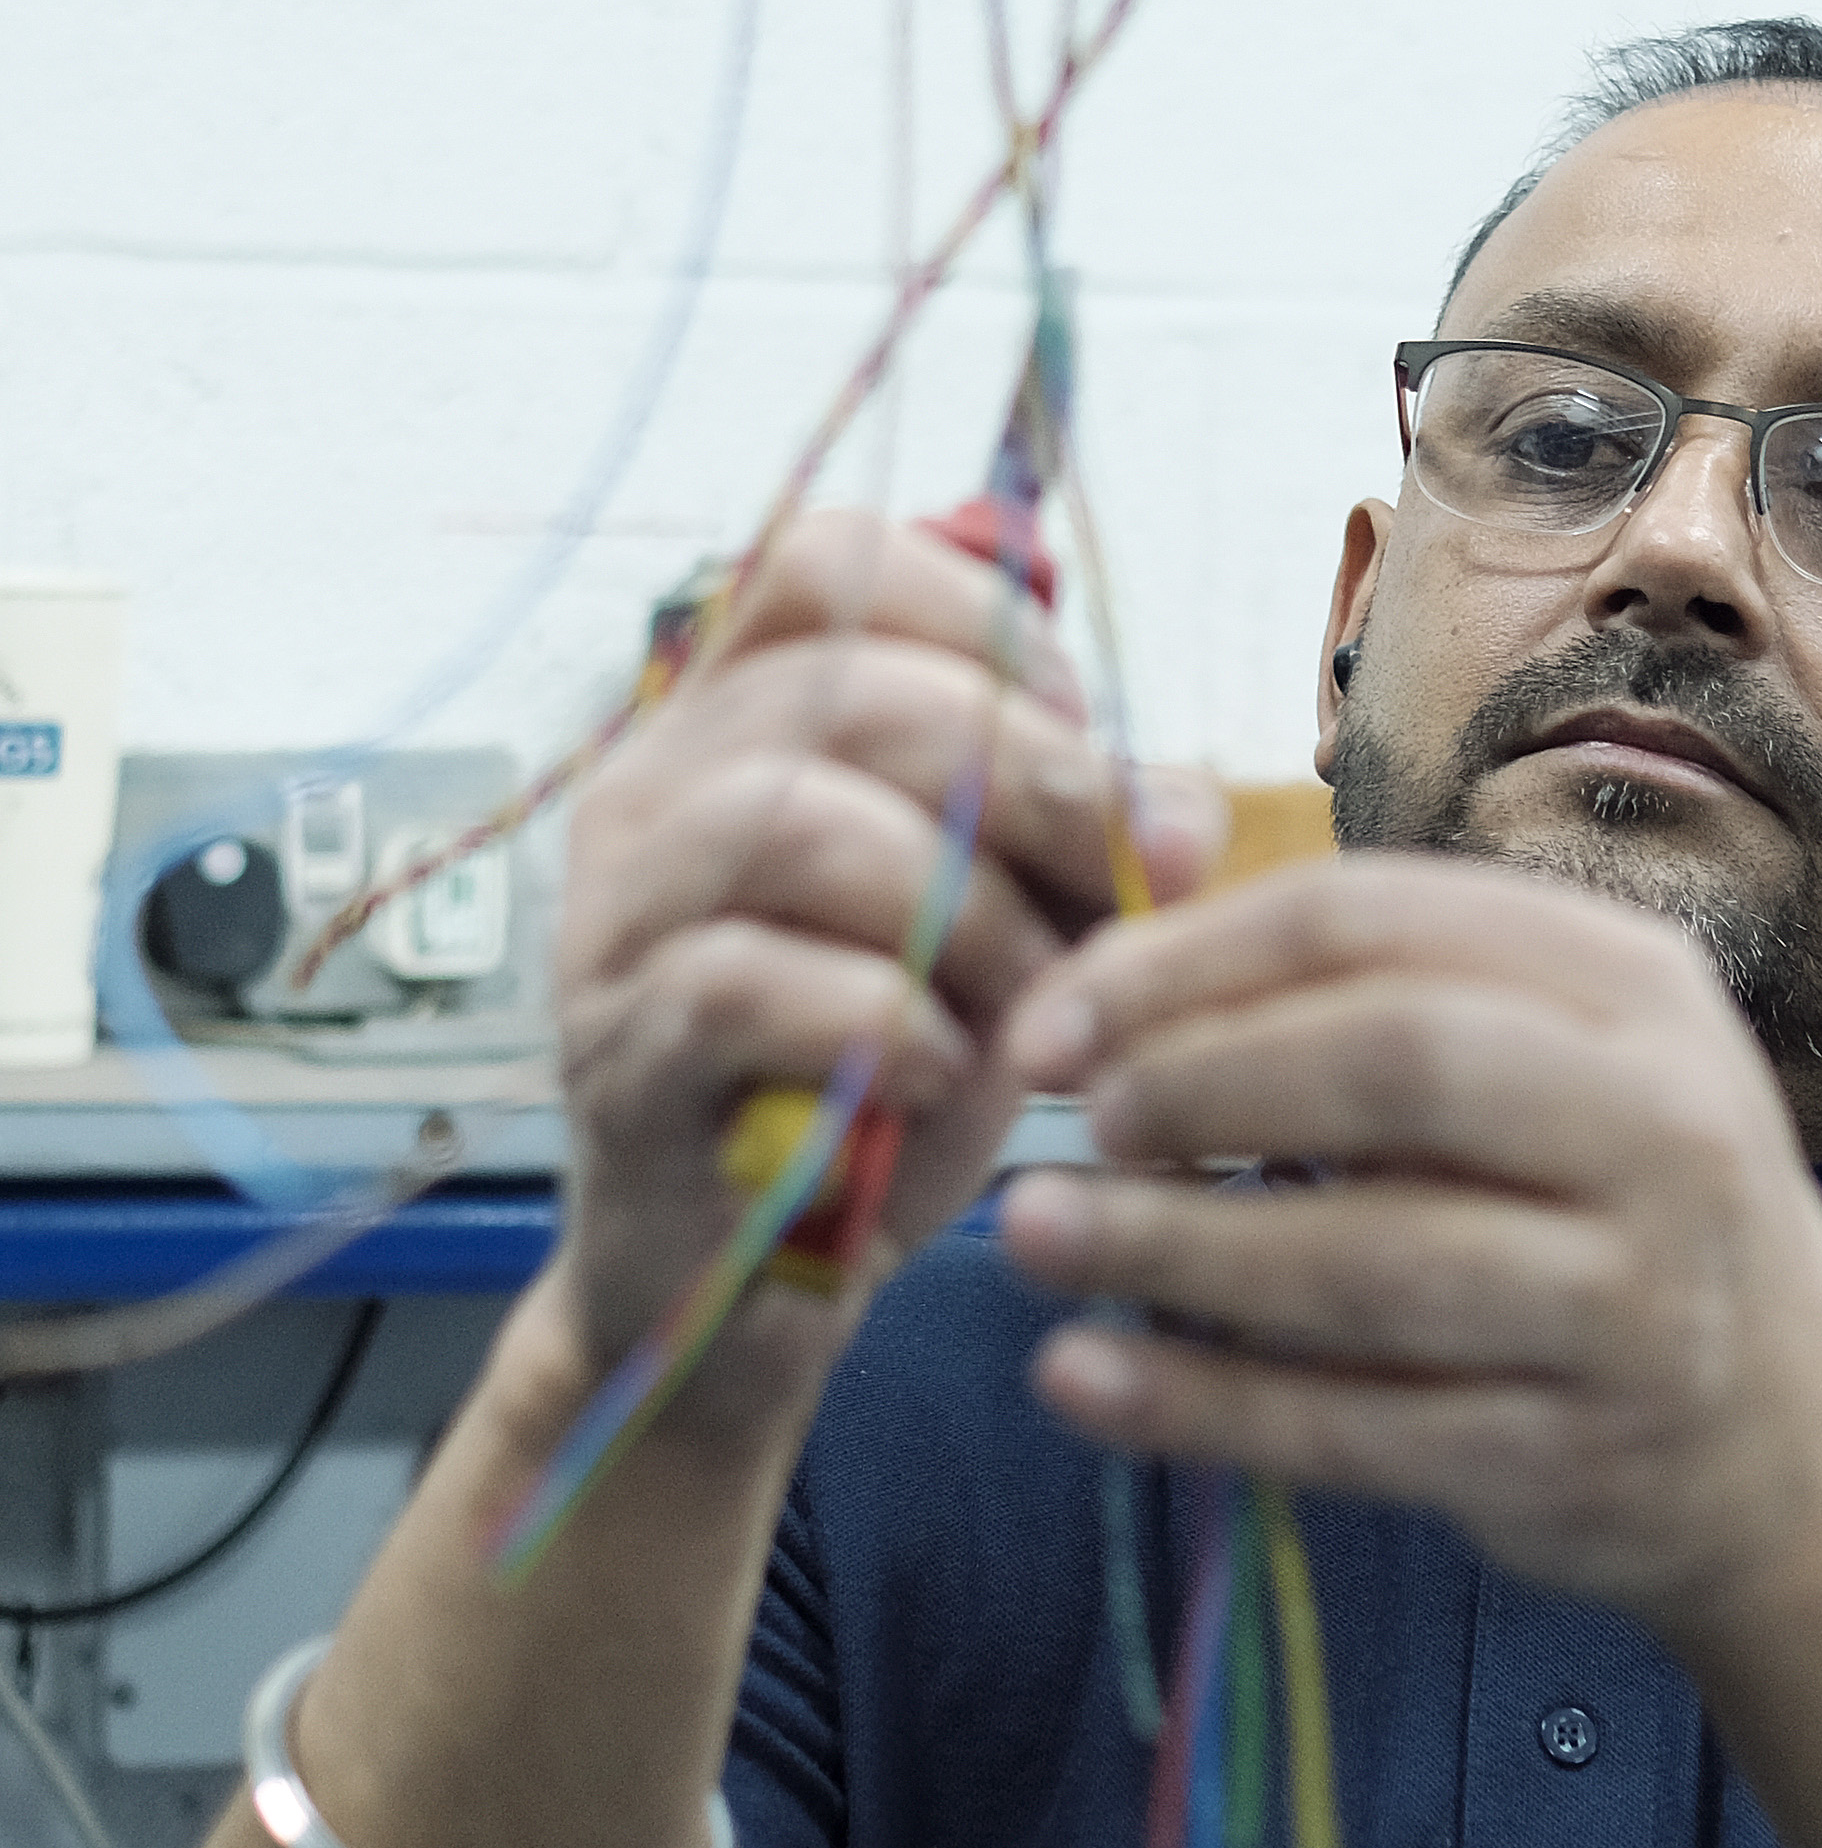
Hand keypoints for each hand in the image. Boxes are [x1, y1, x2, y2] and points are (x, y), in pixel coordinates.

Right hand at [553, 510, 1222, 1435]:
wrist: (755, 1286)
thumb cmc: (888, 1074)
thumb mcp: (1013, 924)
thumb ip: (1088, 837)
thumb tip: (1179, 813)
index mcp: (739, 718)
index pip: (832, 561)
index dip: (987, 625)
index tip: (1082, 736)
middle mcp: (655, 788)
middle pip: (846, 688)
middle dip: (1029, 783)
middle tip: (1111, 895)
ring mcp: (616, 918)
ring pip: (788, 822)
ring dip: (962, 910)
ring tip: (1028, 1005)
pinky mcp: (620, 1052)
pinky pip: (743, 983)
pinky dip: (880, 1020)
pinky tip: (944, 1073)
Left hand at [998, 854, 1821, 1635]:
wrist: (1793, 1451)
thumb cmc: (1612, 1212)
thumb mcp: (1557, 1061)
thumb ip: (1374, 1000)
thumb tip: (1108, 976)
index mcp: (1635, 986)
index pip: (1380, 922)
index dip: (1191, 958)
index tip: (1055, 1011)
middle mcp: (1664, 1125)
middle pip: (1395, 1061)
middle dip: (1200, 1079)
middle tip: (1073, 1118)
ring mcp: (1636, 1301)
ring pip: (1372, 1259)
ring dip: (1175, 1246)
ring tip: (1031, 1237)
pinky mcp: (1579, 1454)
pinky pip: (1359, 1425)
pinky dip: (1203, 1403)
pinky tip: (1082, 1378)